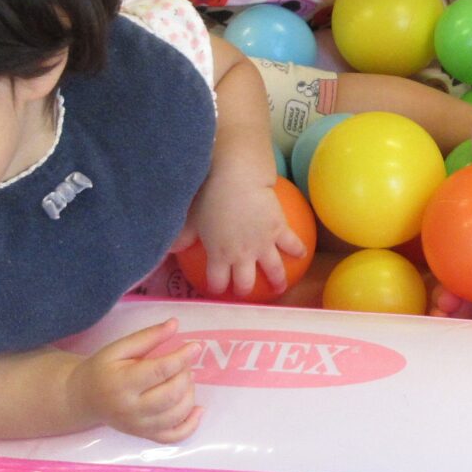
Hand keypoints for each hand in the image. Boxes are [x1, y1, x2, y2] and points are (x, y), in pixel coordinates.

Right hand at [69, 319, 203, 442]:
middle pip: (170, 395)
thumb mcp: (118, 348)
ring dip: (190, 395)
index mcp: (121, 383)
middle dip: (185, 376)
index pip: (159, 371)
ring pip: (176, 415)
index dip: (181, 358)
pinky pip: (174, 437)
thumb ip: (147, 337)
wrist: (84, 399)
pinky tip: (198, 409)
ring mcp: (139, 426)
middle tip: (184, 364)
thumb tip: (175, 324)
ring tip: (184, 380)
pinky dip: (191, 425)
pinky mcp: (145, 436)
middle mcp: (130, 409)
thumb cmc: (102, 369)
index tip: (195, 346)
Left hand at [174, 140, 305, 296]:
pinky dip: (298, 250)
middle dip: (244, 291)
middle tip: (246, 292)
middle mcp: (242, 256)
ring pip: (273, 270)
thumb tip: (168, 250)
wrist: (236, 180)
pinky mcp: (279, 230)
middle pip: (245, 283)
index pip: (217, 282)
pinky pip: (292, 244)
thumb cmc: (209, 198)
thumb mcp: (191, 219)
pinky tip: (302, 254)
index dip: (217, 288)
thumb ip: (181, 237)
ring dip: (278, 281)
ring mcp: (263, 245)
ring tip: (281, 287)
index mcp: (218, 256)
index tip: (218, 289)